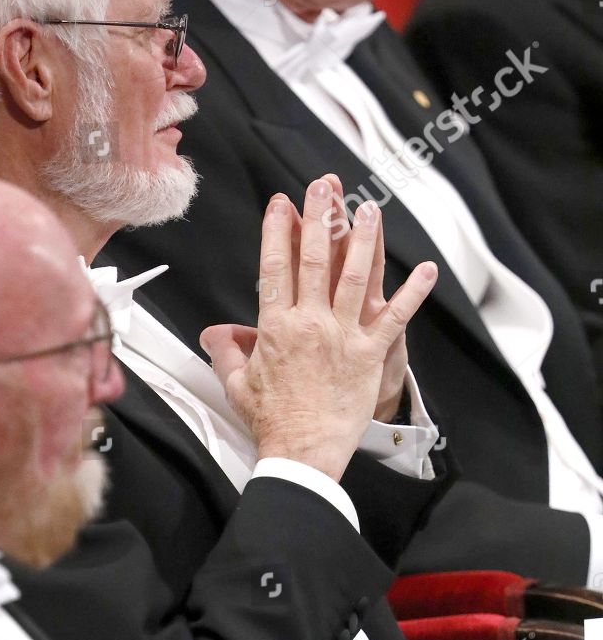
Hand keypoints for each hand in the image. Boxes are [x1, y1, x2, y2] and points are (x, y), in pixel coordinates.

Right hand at [200, 177, 436, 480]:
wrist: (302, 452)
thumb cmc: (272, 420)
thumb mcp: (238, 383)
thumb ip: (227, 351)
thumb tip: (214, 334)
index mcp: (276, 328)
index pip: (275, 267)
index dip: (277, 231)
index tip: (281, 204)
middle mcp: (310, 324)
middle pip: (315, 260)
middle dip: (319, 218)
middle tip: (323, 186)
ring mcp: (343, 337)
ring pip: (356, 278)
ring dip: (362, 240)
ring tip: (367, 209)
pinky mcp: (370, 355)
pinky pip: (396, 318)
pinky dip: (414, 293)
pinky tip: (426, 269)